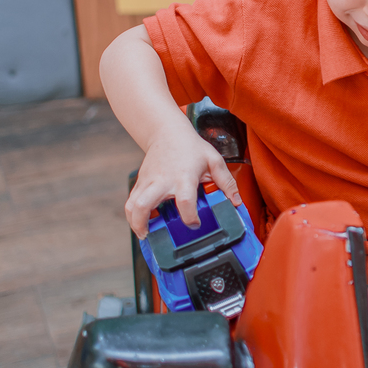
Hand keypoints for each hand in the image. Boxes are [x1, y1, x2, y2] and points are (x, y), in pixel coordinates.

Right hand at [124, 128, 241, 238]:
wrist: (167, 132)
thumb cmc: (191, 147)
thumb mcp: (214, 161)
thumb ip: (226, 182)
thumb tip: (237, 202)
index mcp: (183, 177)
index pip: (185, 201)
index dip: (190, 217)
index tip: (195, 224)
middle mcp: (162, 181)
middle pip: (143, 204)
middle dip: (142, 223)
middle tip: (150, 236)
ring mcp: (148, 182)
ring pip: (131, 204)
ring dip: (133, 221)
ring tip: (143, 233)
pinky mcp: (140, 182)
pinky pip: (131, 200)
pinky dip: (132, 214)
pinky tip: (141, 222)